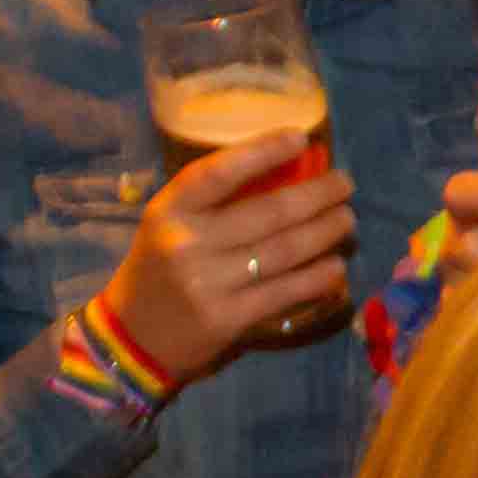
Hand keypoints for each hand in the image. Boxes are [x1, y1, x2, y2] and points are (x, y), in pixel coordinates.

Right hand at [102, 129, 359, 380]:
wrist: (130, 340)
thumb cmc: (159, 270)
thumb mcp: (169, 227)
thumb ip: (214, 204)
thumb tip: (287, 173)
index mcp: (169, 212)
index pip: (218, 173)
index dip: (262, 152)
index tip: (300, 138)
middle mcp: (187, 244)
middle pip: (268, 213)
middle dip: (317, 196)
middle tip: (345, 185)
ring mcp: (208, 284)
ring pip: (284, 251)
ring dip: (325, 233)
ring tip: (347, 220)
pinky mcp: (227, 319)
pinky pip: (285, 292)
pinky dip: (317, 277)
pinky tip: (336, 267)